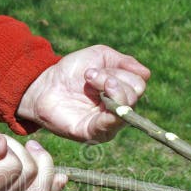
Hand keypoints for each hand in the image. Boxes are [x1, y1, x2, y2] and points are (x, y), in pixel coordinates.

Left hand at [17, 45, 149, 142]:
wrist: (44, 85)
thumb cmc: (71, 71)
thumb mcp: (100, 57)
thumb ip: (125, 62)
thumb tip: (146, 74)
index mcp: (121, 92)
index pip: (138, 84)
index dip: (121, 72)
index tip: (97, 69)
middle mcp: (118, 110)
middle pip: (134, 95)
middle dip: (114, 79)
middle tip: (90, 76)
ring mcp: (107, 123)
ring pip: (126, 108)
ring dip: (110, 89)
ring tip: (89, 80)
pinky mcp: (92, 133)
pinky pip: (110, 126)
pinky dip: (111, 113)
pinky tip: (101, 98)